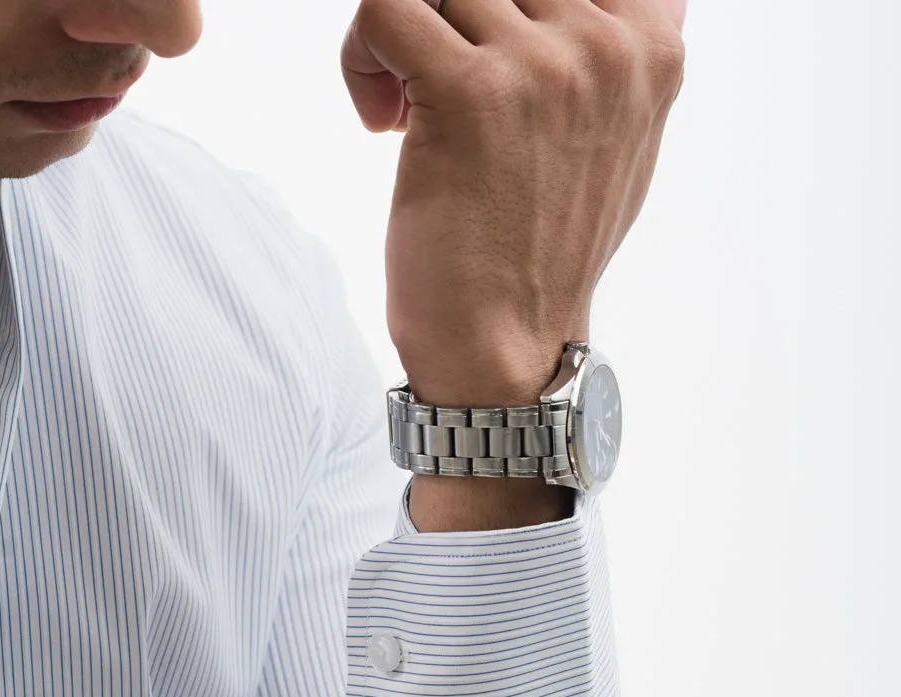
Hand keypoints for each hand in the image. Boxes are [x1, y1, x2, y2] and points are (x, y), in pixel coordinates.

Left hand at [341, 0, 687, 404]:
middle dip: (444, 17)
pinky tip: (380, 119)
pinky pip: (383, 4)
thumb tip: (597, 4)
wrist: (508, 346)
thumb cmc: (541, 255)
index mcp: (650, 44)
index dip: (495, 7)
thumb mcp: (614, 143)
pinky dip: (361, 52)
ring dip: (399, 39)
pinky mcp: (470, 95)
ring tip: (402, 109)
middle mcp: (608, 45)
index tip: (476, 63)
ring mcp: (543, 66)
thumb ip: (612, 54)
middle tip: (426, 84)